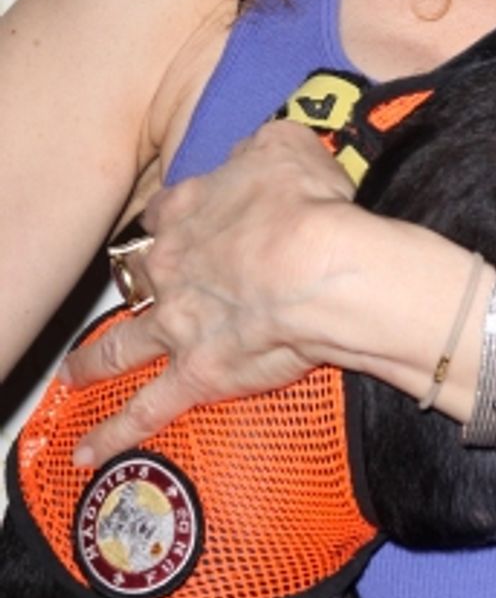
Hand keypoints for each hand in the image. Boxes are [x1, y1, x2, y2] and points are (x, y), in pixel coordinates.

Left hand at [63, 122, 358, 467]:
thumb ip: (260, 148)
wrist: (317, 267)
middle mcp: (171, 264)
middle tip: (134, 291)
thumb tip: (252, 155)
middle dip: (133, 283)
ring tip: (76, 374)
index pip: (164, 209)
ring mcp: (176, 322)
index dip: (170, 216)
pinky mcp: (195, 372)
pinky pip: (145, 409)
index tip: (176, 221)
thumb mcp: (286, 146)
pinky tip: (90, 451)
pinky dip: (115, 433)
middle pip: (137, 274)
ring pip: (122, 344)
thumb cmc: (308, 205)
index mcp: (190, 207)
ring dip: (95, 361)